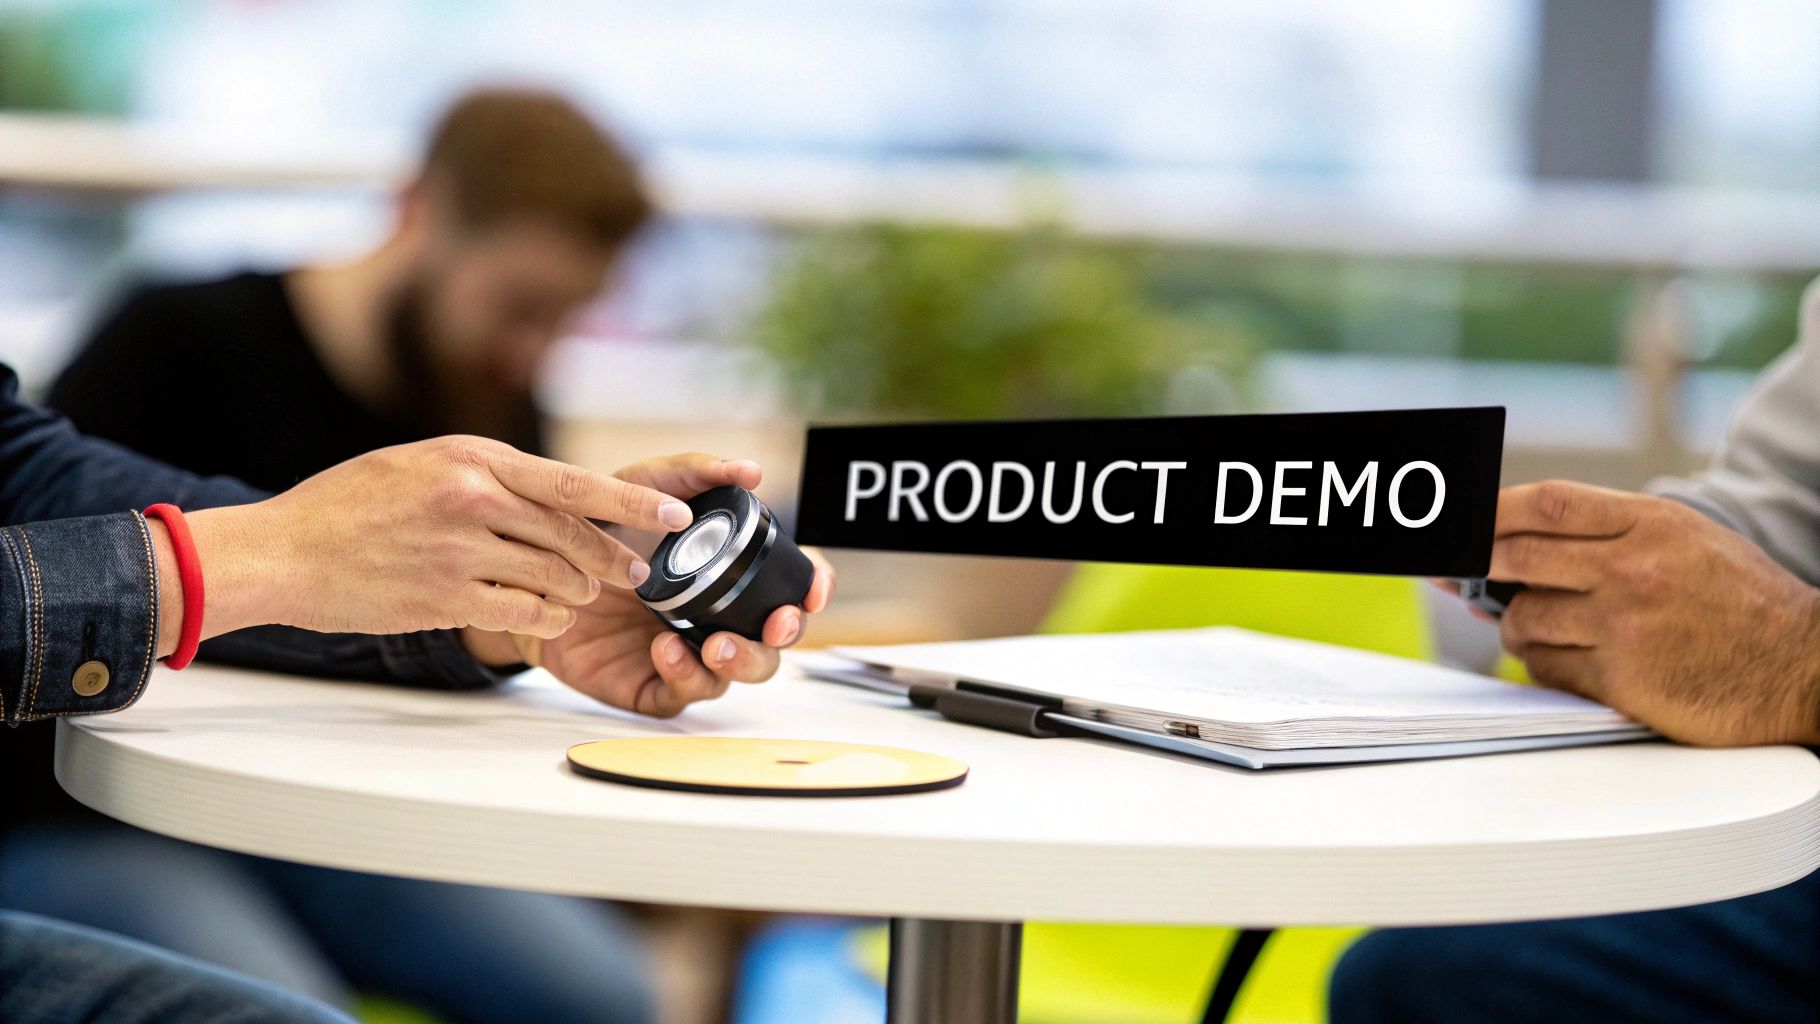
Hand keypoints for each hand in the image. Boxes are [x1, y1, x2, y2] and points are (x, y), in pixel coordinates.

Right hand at [175, 435, 692, 645]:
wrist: (281, 551)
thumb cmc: (348, 505)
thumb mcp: (421, 464)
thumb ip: (485, 475)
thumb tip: (547, 494)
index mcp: (472, 459)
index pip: (574, 483)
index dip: (633, 503)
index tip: (675, 513)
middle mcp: (472, 501)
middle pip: (573, 536)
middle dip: (612, 560)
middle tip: (634, 574)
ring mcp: (459, 553)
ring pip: (554, 579)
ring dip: (576, 593)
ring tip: (579, 595)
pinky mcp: (444, 600)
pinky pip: (522, 614)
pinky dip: (541, 619)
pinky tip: (542, 617)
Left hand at [474, 453, 836, 716]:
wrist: (528, 571)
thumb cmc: (591, 528)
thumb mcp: (642, 486)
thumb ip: (694, 474)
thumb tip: (751, 470)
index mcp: (726, 575)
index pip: (789, 586)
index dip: (812, 589)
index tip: (813, 589)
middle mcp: (714, 616)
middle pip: (773, 640)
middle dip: (783, 635)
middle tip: (774, 625)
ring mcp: (686, 653)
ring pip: (735, 674)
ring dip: (737, 661)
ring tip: (713, 643)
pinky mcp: (650, 684)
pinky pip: (681, 694)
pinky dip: (684, 677)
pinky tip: (665, 649)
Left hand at [1487, 479, 1819, 745]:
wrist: (1804, 668)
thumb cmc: (1743, 604)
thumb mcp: (1688, 539)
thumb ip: (1611, 531)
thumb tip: (1520, 538)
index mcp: (1650, 523)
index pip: (1545, 504)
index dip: (1490, 513)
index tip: (1462, 525)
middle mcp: (1632, 569)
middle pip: (1516, 556)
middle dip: (1480, 569)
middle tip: (1469, 579)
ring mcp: (1624, 625)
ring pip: (1523, 618)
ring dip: (1515, 626)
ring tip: (1536, 627)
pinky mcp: (1622, 680)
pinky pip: (1546, 668)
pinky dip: (1542, 664)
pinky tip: (1564, 659)